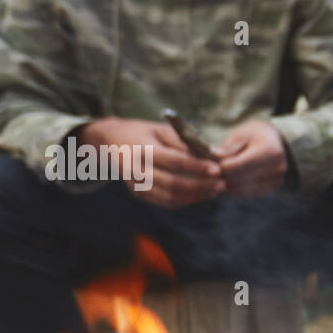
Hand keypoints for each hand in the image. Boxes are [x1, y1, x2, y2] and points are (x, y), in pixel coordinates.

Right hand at [81, 118, 223, 207]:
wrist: (110, 142)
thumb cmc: (142, 133)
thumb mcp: (162, 130)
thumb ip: (188, 142)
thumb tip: (219, 153)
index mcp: (142, 148)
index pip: (173, 161)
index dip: (197, 167)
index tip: (218, 169)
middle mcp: (136, 169)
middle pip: (173, 184)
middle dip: (201, 186)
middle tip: (222, 184)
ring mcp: (135, 184)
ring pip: (171, 197)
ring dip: (196, 196)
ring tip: (216, 190)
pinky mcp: (138, 194)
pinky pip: (166, 202)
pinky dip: (186, 200)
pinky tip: (201, 194)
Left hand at [216, 120, 288, 197]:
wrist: (271, 141)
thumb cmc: (253, 135)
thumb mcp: (239, 135)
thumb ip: (228, 148)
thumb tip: (215, 156)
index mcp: (270, 151)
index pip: (240, 165)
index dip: (222, 168)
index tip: (210, 166)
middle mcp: (277, 168)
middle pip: (242, 180)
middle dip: (223, 178)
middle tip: (210, 175)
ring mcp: (276, 181)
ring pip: (244, 190)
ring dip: (228, 187)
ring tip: (216, 179)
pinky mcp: (272, 190)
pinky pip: (249, 195)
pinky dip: (235, 192)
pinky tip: (227, 185)